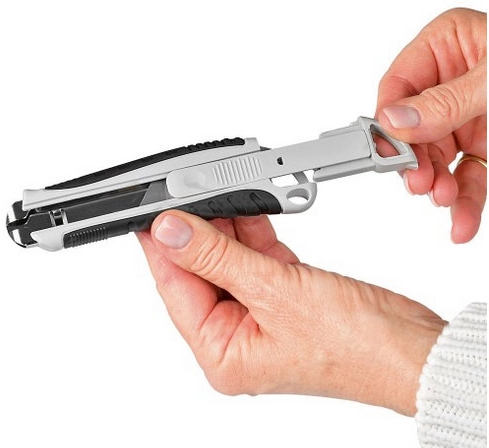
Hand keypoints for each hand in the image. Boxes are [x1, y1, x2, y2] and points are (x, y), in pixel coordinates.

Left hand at [138, 211, 444, 415]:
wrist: (411, 347)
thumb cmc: (355, 345)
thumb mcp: (274, 292)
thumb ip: (218, 257)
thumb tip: (171, 232)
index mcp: (223, 353)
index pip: (177, 290)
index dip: (162, 247)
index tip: (153, 212)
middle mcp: (237, 337)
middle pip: (200, 274)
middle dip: (194, 233)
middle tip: (184, 194)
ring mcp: (259, 314)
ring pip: (228, 261)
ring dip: (223, 228)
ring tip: (213, 193)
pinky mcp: (282, 295)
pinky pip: (255, 258)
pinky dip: (251, 232)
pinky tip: (243, 206)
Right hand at [375, 8, 486, 242]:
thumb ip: (445, 102)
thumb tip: (396, 120)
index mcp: (447, 47)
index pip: (397, 86)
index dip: (390, 123)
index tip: (390, 152)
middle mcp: (450, 84)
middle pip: (414, 132)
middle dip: (419, 164)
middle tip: (421, 183)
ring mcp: (465, 117)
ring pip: (437, 161)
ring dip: (439, 188)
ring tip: (446, 200)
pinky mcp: (483, 145)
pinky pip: (466, 176)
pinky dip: (464, 202)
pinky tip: (462, 220)